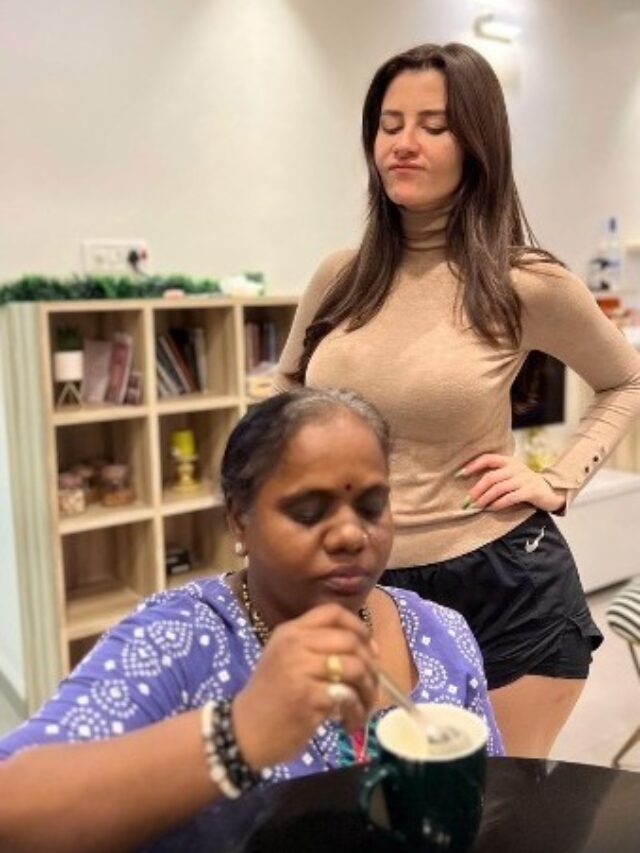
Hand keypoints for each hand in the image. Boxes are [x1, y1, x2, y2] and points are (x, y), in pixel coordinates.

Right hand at [232, 604, 378, 769]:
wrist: (245, 732)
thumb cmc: (271, 696)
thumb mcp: (286, 658)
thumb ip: (317, 647)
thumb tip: (366, 649)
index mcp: (291, 630)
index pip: (333, 612)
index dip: (359, 627)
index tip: (370, 648)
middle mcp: (295, 643)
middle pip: (349, 640)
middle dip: (369, 664)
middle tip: (371, 685)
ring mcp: (300, 669)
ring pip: (354, 668)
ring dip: (367, 690)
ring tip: (362, 707)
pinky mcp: (307, 696)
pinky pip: (347, 696)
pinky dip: (356, 711)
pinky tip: (349, 722)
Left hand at [458, 453, 565, 512]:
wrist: (550, 491)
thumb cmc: (524, 483)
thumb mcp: (512, 474)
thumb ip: (496, 475)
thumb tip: (471, 484)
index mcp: (509, 461)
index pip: (488, 458)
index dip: (473, 465)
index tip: (460, 474)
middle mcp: (516, 468)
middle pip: (491, 477)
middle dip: (477, 489)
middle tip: (468, 499)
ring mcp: (524, 479)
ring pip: (499, 488)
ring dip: (485, 498)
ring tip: (476, 506)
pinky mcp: (530, 491)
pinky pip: (510, 498)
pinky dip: (498, 504)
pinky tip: (491, 509)